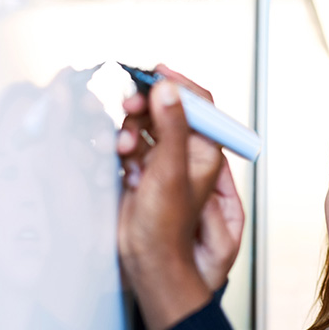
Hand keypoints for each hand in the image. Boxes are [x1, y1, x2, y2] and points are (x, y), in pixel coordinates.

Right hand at [120, 65, 243, 291]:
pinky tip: (123, 163)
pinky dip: (125, 147)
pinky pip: (133, 144)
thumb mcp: (169, 170)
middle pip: (168, 110)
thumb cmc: (165, 225)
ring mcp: (165, 162)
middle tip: (130, 106)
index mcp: (205, 151)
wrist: (145, 257)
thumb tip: (170, 89)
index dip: (178, 84)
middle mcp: (188, 153)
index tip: (156, 72)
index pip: (199, 103)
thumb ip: (171, 127)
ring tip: (125, 149)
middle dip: (147, 107)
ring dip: (132, 130)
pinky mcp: (145, 171)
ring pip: (147, 126)